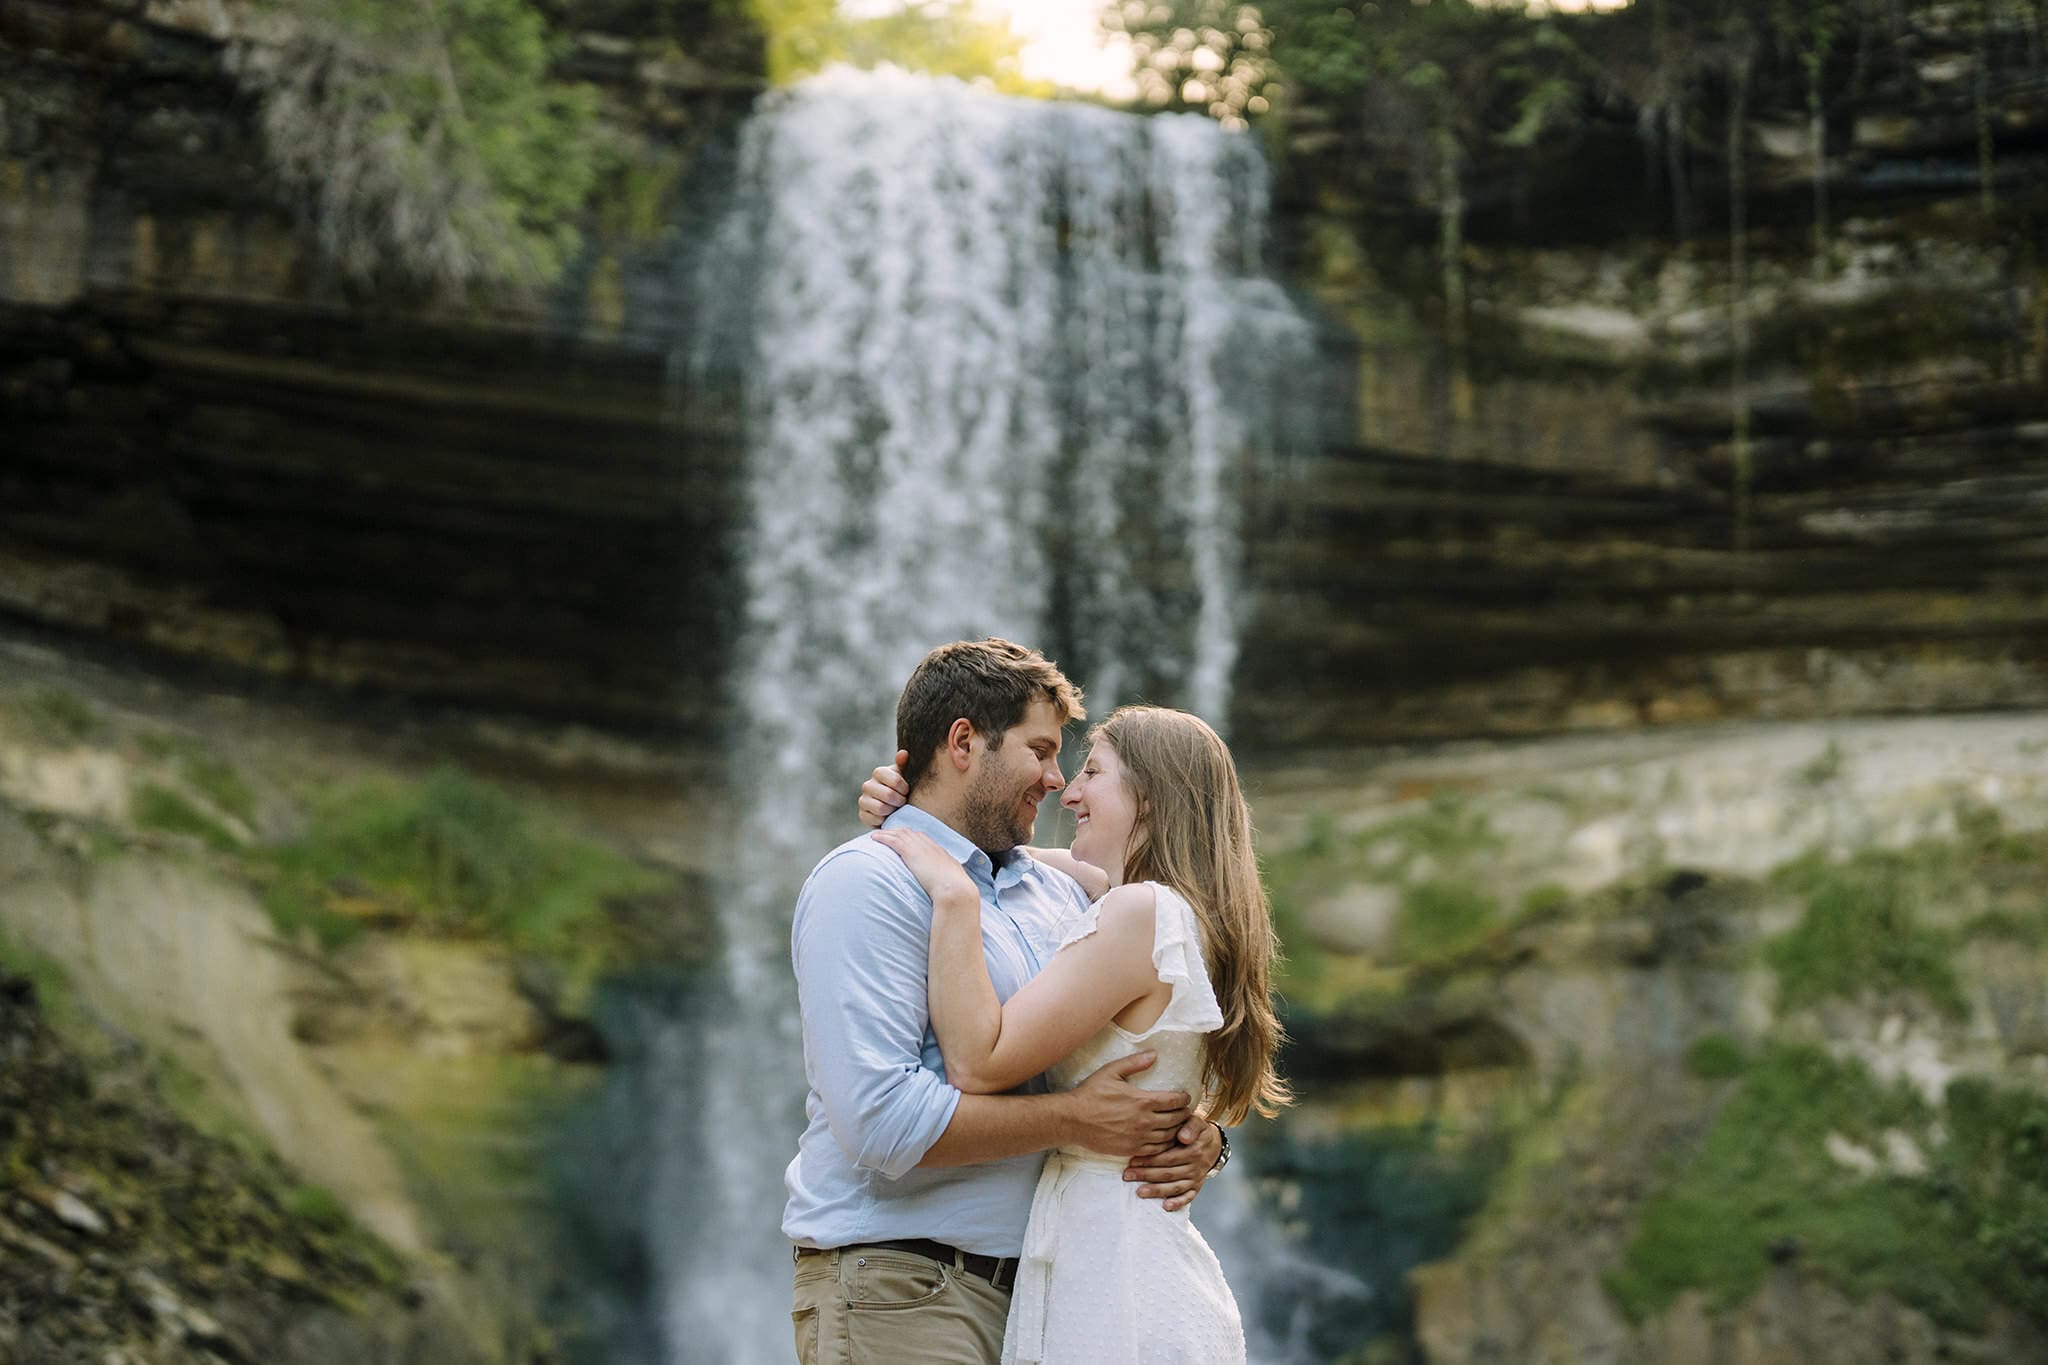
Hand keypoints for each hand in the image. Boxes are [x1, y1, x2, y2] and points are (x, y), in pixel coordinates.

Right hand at [858, 751, 911, 827]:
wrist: (895, 807)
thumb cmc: (902, 788)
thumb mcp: (905, 775)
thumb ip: (904, 764)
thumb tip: (903, 753)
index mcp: (879, 772)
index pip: (894, 780)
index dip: (904, 788)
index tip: (907, 791)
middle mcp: (868, 785)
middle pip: (888, 795)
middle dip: (900, 801)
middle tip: (903, 802)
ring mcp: (863, 800)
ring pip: (881, 808)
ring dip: (892, 811)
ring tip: (896, 809)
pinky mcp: (862, 814)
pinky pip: (875, 820)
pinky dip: (885, 820)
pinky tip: (888, 816)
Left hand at [870, 828, 975, 907]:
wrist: (955, 890)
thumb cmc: (955, 893)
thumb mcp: (953, 884)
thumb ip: (946, 883)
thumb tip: (946, 891)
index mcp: (941, 854)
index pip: (924, 840)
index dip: (912, 838)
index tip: (904, 839)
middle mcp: (931, 847)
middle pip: (911, 833)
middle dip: (899, 832)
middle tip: (888, 834)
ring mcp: (921, 848)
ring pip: (900, 834)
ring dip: (888, 833)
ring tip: (877, 835)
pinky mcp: (911, 852)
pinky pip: (894, 840)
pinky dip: (884, 837)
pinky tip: (875, 838)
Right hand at [1064, 1053, 1192, 1158]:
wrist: (1073, 1120)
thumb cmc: (1091, 1094)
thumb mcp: (1111, 1071)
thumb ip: (1134, 1063)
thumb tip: (1154, 1054)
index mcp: (1142, 1101)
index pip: (1175, 1101)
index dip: (1184, 1098)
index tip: (1185, 1097)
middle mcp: (1144, 1121)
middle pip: (1176, 1119)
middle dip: (1183, 1114)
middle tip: (1184, 1110)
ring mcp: (1139, 1138)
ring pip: (1169, 1136)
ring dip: (1176, 1130)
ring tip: (1177, 1124)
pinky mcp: (1131, 1150)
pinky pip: (1156, 1150)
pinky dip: (1165, 1145)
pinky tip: (1164, 1139)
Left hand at [1125, 1118, 1222, 1211]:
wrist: (1212, 1143)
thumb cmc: (1196, 1130)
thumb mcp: (1196, 1122)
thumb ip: (1190, 1126)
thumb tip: (1183, 1137)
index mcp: (1193, 1150)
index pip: (1169, 1157)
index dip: (1150, 1160)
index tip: (1133, 1161)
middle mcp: (1195, 1166)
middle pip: (1168, 1173)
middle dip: (1146, 1175)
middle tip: (1127, 1176)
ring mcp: (1196, 1178)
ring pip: (1175, 1187)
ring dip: (1157, 1191)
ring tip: (1139, 1192)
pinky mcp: (1197, 1186)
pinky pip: (1188, 1196)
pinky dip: (1178, 1202)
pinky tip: (1166, 1206)